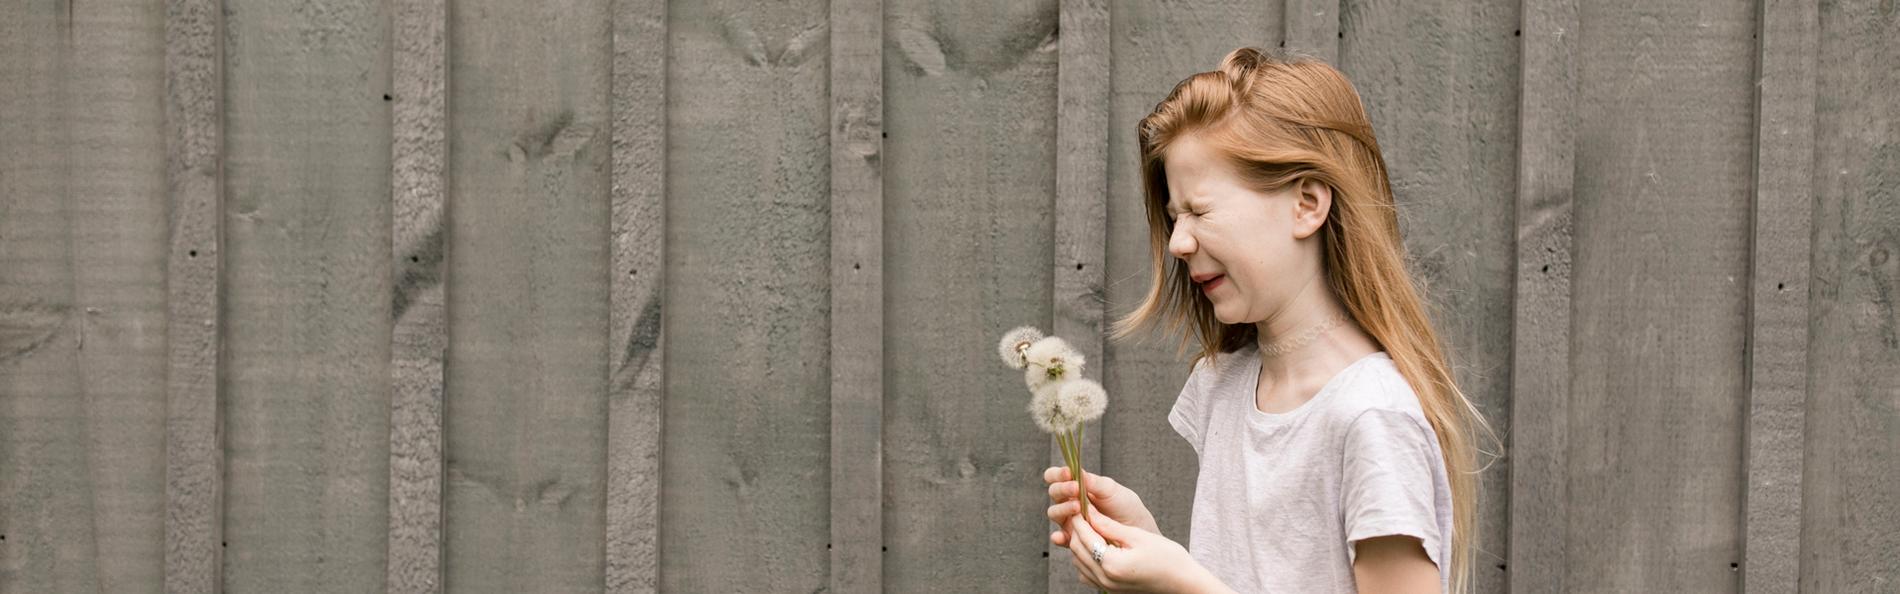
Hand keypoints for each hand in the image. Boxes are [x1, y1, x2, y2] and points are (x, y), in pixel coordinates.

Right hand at [1044, 466, 1158, 546]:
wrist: (1137, 528)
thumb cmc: (1124, 505)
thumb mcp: (1112, 490)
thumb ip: (1094, 482)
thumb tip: (1078, 472)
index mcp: (1075, 486)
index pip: (1055, 476)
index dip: (1058, 474)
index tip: (1069, 473)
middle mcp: (1069, 501)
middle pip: (1054, 493)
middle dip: (1062, 489)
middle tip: (1075, 489)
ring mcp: (1069, 520)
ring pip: (1054, 513)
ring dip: (1062, 509)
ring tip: (1077, 508)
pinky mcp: (1073, 537)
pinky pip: (1060, 538)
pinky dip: (1058, 537)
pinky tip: (1062, 536)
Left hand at [1064, 509, 1205, 592]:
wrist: (1182, 582)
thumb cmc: (1167, 557)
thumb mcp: (1137, 536)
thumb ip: (1109, 525)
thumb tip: (1090, 512)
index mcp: (1111, 564)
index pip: (1085, 536)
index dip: (1079, 518)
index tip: (1078, 503)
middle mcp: (1105, 578)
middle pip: (1077, 549)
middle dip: (1076, 529)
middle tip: (1080, 511)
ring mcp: (1106, 587)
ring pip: (1078, 562)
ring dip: (1080, 543)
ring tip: (1087, 525)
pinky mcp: (1110, 590)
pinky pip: (1087, 573)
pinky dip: (1085, 558)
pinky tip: (1095, 545)